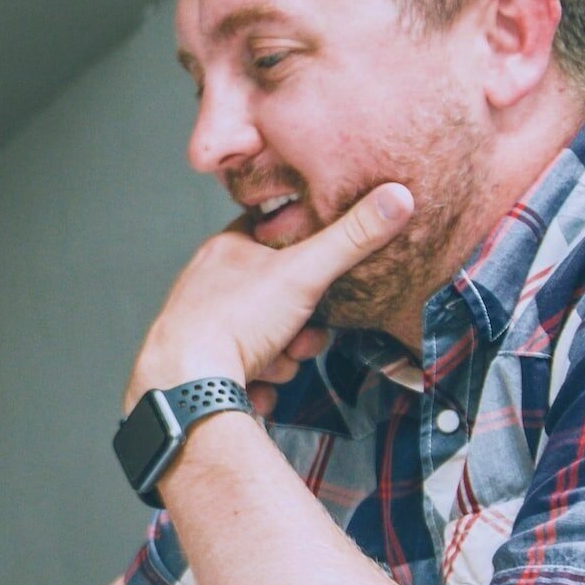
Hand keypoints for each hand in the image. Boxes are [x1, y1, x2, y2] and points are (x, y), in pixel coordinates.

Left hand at [127, 182, 413, 407]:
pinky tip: (254, 387)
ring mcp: (201, 328)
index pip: (273, 236)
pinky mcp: (200, 369)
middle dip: (300, 326)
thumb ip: (351, 238)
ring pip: (265, 340)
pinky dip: (257, 385)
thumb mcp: (304, 272)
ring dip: (280, 359)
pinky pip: (244, 375)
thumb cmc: (234, 321)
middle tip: (301, 337)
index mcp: (226, 251)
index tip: (319, 276)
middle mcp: (208, 286)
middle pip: (276, 299)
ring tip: (272, 364)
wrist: (187, 385)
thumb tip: (396, 197)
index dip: (305, 258)